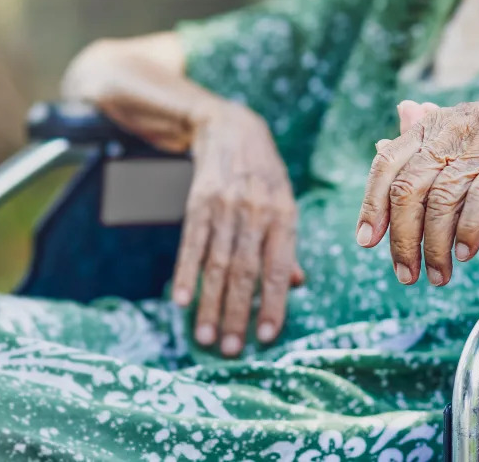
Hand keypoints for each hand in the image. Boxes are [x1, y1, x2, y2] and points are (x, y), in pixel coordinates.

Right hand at [173, 104, 302, 355]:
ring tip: (203, 337)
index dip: (273, 304)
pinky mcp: (198, 201)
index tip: (266, 337)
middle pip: (245, 272)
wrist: (230, 128)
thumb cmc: (263, 176)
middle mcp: (256, 213)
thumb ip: (287, 245)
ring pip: (217, 263)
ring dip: (209, 303)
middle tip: (228, 350)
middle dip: (236, 314)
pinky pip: (191, 243)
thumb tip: (297, 284)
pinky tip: (181, 301)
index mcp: (284, 217)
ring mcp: (226, 207)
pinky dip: (186, 273)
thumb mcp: (284, 203)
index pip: (279, 268)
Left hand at [356, 102, 478, 286]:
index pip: (385, 166)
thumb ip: (415, 144)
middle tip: (405, 276)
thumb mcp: (453, 132)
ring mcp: (475, 150)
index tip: (365, 242)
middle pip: (408, 191)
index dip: (371, 205)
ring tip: (438, 277)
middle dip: (402, 240)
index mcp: (426, 131)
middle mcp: (445, 137)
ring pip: (440, 203)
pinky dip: (468, 231)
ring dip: (436, 247)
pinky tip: (465, 254)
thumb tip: (376, 144)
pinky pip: (478, 201)